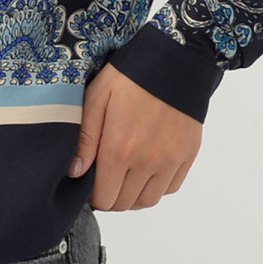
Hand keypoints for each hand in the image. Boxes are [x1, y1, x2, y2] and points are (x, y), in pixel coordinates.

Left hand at [68, 63, 203, 210]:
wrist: (175, 59)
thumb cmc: (131, 76)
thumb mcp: (96, 99)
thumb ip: (84, 140)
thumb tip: (75, 173)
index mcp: (119, 150)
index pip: (103, 198)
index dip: (93, 194)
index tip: (91, 181)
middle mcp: (146, 162)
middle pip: (124, 204)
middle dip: (111, 195)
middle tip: (106, 178)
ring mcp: (170, 160)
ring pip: (148, 201)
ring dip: (134, 195)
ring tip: (126, 177)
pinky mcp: (187, 155)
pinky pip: (171, 187)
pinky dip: (157, 185)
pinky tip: (148, 168)